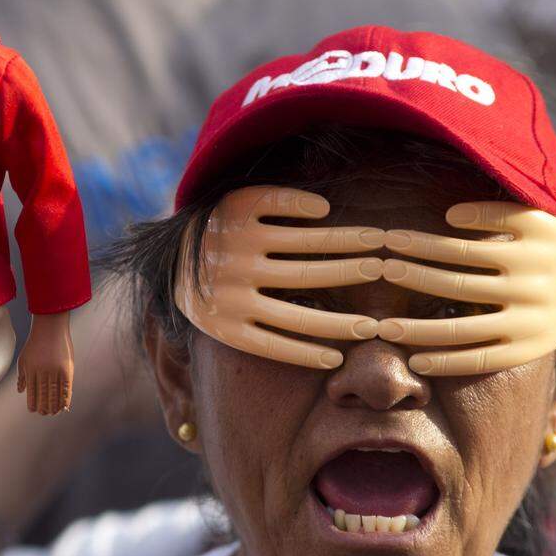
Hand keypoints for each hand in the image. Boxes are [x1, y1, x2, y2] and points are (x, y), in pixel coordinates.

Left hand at [16, 311, 73, 414]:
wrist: (50, 328)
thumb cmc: (35, 342)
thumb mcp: (24, 358)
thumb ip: (22, 375)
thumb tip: (20, 391)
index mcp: (31, 370)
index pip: (32, 392)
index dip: (33, 403)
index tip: (34, 410)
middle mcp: (42, 372)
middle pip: (43, 395)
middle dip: (44, 406)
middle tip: (45, 413)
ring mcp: (55, 371)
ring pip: (54, 393)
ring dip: (54, 405)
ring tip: (54, 412)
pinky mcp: (66, 369)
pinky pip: (66, 388)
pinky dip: (65, 398)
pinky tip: (65, 405)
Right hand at [174, 186, 383, 369]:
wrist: (168, 263)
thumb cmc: (221, 226)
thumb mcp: (241, 200)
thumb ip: (280, 200)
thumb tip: (325, 209)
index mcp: (243, 229)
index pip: (308, 236)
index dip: (347, 238)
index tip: (379, 239)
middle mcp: (236, 264)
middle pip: (308, 274)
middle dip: (352, 273)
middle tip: (387, 273)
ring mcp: (232, 301)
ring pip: (295, 316)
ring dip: (338, 322)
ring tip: (372, 327)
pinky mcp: (225, 331)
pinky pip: (271, 345)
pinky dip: (304, 352)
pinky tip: (335, 356)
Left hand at [378, 202, 555, 375]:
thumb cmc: (538, 246)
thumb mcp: (531, 218)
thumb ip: (495, 212)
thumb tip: (450, 215)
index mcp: (536, 248)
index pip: (468, 246)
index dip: (425, 243)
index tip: (392, 239)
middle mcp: (537, 286)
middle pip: (460, 284)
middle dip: (414, 276)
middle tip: (380, 271)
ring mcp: (533, 322)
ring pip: (464, 328)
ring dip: (419, 328)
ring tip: (384, 326)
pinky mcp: (528, 350)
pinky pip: (481, 359)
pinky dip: (446, 361)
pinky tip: (414, 359)